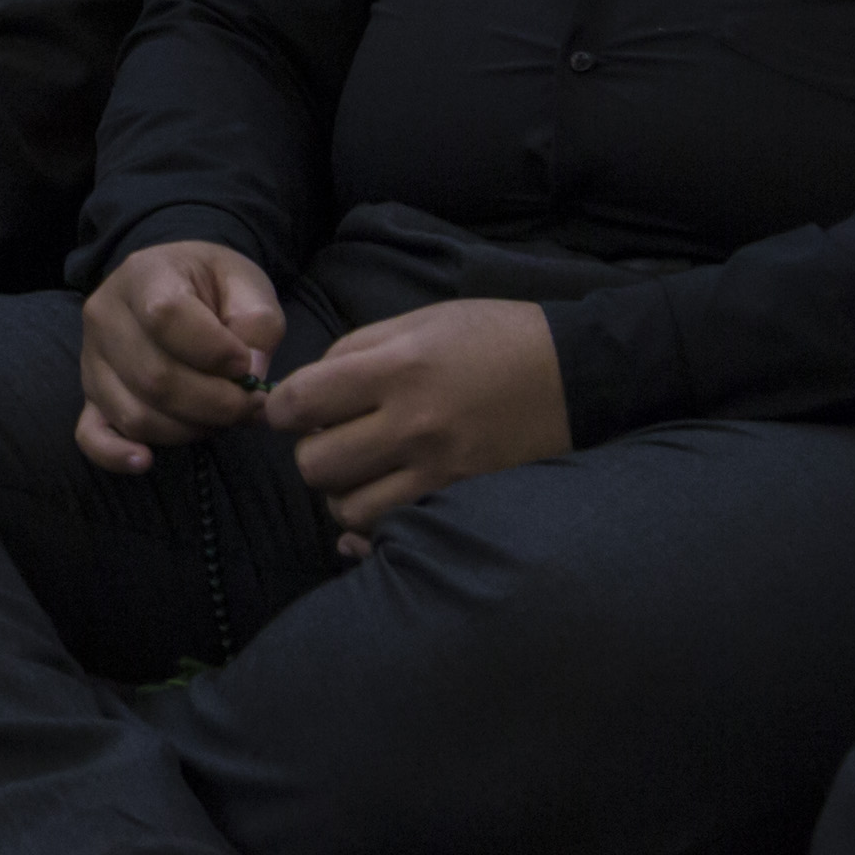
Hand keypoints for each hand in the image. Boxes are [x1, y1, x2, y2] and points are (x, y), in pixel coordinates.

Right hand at [75, 239, 285, 469]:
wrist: (173, 284)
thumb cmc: (211, 285)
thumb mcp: (245, 283)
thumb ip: (258, 323)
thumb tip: (249, 374)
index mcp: (143, 275)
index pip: (166, 317)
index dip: (213, 351)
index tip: (246, 363)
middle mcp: (105, 316)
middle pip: (155, 378)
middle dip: (215, 403)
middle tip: (249, 404)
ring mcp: (92, 360)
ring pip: (134, 414)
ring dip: (189, 429)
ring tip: (221, 417)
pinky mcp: (90, 396)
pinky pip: (90, 435)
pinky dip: (117, 455)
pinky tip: (145, 461)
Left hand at [266, 298, 569, 546]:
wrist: (575, 375)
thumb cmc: (493, 339)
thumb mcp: (421, 321)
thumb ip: (355, 351)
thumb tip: (304, 392)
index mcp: (399, 367)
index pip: (301, 401)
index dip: (279, 409)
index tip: (289, 411)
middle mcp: (414, 424)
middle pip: (315, 464)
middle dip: (311, 451)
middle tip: (333, 438)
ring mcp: (439, 471)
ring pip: (346, 509)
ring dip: (342, 491)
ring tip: (363, 469)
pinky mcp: (461, 501)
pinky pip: (391, 533)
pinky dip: (375, 523)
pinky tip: (384, 497)